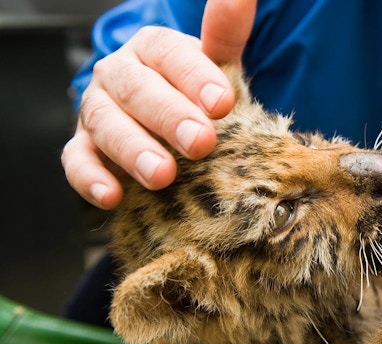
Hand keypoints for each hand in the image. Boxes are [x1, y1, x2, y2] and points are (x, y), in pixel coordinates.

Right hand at [61, 0, 256, 208]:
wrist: (169, 121)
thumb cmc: (197, 92)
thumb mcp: (217, 63)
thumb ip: (226, 33)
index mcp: (153, 49)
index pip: (169, 54)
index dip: (195, 77)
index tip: (223, 103)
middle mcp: (119, 74)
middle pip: (137, 90)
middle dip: (169, 116)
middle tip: (201, 143)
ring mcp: (97, 110)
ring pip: (105, 123)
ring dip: (133, 150)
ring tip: (163, 175)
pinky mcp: (84, 147)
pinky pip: (77, 160)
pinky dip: (90, 178)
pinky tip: (112, 196)